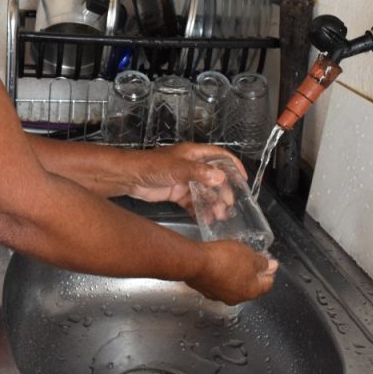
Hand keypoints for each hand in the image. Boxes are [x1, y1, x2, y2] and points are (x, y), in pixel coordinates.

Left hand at [124, 143, 245, 208]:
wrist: (129, 178)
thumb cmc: (150, 165)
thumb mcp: (177, 168)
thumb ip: (199, 173)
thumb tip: (220, 177)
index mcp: (194, 154)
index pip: (220, 156)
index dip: (233, 166)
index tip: (243, 179)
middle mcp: (191, 166)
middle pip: (214, 178)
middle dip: (223, 192)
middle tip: (228, 206)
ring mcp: (184, 180)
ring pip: (205, 192)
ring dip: (213, 204)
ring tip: (219, 216)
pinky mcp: (177, 193)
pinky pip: (193, 202)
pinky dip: (200, 210)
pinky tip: (205, 219)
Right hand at [185, 240, 277, 304]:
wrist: (195, 263)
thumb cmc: (224, 259)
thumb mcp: (248, 256)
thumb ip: (262, 263)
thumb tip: (272, 266)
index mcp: (250, 291)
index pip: (267, 284)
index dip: (269, 272)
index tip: (268, 262)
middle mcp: (236, 298)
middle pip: (250, 286)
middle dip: (252, 274)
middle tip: (251, 259)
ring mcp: (219, 296)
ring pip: (233, 285)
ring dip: (236, 275)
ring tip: (234, 259)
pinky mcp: (206, 290)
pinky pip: (219, 283)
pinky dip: (222, 275)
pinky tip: (219, 264)